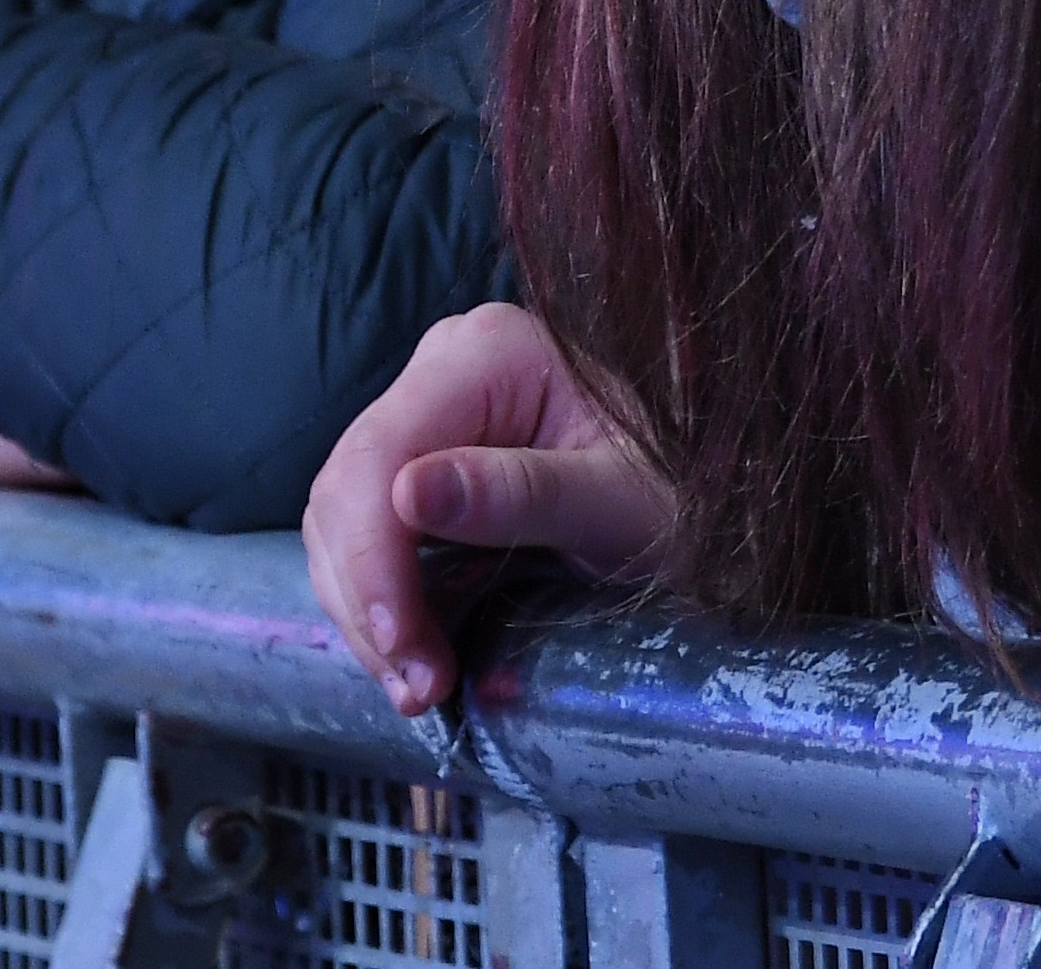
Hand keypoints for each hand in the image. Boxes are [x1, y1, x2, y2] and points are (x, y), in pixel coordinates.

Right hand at [305, 305, 675, 718]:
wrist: (698, 504)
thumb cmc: (677, 496)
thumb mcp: (620, 504)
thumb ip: (523, 493)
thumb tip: (409, 494)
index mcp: (489, 353)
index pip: (384, 449)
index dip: (375, 554)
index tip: (404, 644)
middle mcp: (443, 368)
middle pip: (349, 486)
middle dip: (370, 595)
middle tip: (419, 686)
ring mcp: (425, 414)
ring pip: (341, 519)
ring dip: (366, 610)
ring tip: (419, 685)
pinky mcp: (418, 465)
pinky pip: (362, 537)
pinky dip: (375, 603)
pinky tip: (411, 655)